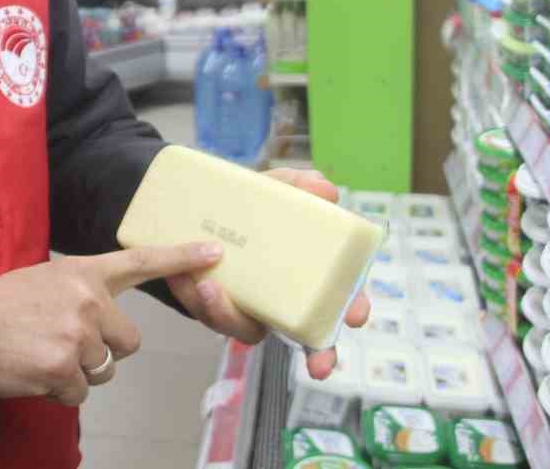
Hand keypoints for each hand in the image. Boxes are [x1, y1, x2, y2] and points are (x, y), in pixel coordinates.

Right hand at [0, 242, 222, 405]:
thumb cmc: (2, 308)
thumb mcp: (45, 281)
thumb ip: (81, 294)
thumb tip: (103, 322)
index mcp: (83, 272)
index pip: (140, 262)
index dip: (180, 258)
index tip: (214, 253)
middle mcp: (87, 298)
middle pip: (128, 341)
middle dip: (103, 350)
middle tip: (62, 343)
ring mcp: (77, 333)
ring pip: (105, 370)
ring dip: (79, 373)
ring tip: (43, 354)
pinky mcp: (64, 367)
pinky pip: (80, 393)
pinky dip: (60, 392)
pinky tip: (35, 372)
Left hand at [165, 167, 370, 379]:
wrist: (191, 211)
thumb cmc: (245, 209)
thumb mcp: (268, 191)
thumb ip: (295, 186)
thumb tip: (325, 188)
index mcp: (301, 275)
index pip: (336, 298)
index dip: (351, 310)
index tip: (358, 317)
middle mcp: (276, 300)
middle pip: (306, 336)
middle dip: (318, 352)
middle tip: (321, 363)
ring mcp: (243, 307)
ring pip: (246, 329)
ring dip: (231, 315)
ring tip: (212, 287)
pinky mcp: (209, 306)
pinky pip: (206, 312)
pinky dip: (200, 299)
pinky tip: (191, 279)